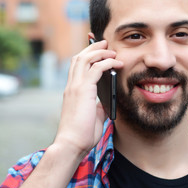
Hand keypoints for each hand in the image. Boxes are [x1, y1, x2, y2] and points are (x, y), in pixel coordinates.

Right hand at [54, 39, 123, 154]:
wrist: (72, 144)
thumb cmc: (82, 135)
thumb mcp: (92, 116)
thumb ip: (97, 106)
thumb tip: (105, 102)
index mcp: (72, 91)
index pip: (77, 66)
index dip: (86, 54)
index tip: (97, 49)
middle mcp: (71, 86)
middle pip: (79, 57)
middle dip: (93, 47)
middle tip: (105, 43)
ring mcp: (75, 87)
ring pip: (85, 59)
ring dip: (100, 51)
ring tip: (112, 50)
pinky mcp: (83, 90)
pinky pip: (96, 69)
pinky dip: (107, 62)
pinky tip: (116, 63)